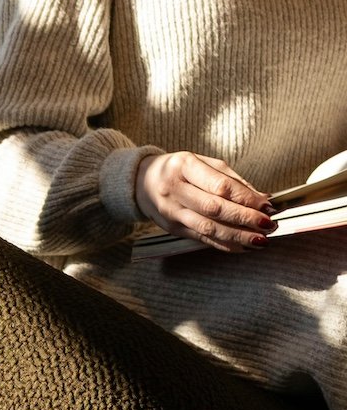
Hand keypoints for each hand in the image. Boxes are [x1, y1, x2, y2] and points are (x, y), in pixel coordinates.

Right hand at [135, 152, 275, 252]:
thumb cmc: (177, 170)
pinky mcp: (174, 229)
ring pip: (208, 228)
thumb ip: (230, 179)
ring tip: (259, 240)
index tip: (267, 205)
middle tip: (267, 225)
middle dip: (244, 219)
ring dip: (237, 236)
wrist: (141, 183)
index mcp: (185, 166)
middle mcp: (175, 190)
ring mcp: (173, 212)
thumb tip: (261, 197)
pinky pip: (202, 238)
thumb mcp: (202, 163)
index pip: (220, 186)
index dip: (246, 198)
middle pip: (215, 208)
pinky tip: (242, 247)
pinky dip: (224, 244)